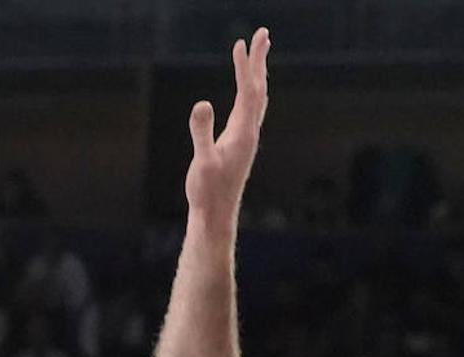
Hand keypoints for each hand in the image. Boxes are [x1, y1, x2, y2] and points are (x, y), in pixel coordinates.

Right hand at [185, 27, 269, 222]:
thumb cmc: (207, 191)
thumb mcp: (201, 162)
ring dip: (257, 74)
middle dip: (258, 61)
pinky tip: (250, 92)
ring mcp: (246, 138)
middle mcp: (249, 132)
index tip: (239, 43)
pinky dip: (251, 92)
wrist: (216, 215)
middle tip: (262, 34)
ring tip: (258, 55)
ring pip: (257, 99)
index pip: (247, 92)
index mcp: (243, 133)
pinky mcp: (240, 144)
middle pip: (258, 89)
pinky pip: (250, 110)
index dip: (244, 67)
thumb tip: (201, 104)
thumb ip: (202, 133)